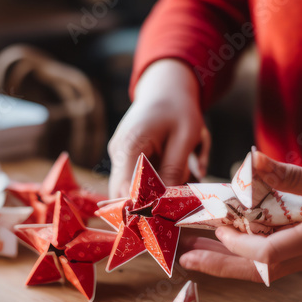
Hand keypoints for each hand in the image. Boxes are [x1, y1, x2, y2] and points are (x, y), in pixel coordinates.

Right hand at [107, 59, 208, 197]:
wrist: (166, 87)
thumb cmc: (178, 109)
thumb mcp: (184, 137)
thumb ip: (174, 170)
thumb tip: (166, 202)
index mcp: (129, 146)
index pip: (127, 190)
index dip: (145, 207)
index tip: (170, 213)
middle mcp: (118, 153)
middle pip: (126, 194)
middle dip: (153, 201)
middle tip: (182, 199)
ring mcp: (119, 156)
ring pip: (135, 188)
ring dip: (158, 190)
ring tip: (184, 172)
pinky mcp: (126, 158)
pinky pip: (140, 178)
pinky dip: (158, 180)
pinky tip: (177, 166)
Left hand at [178, 152, 301, 282]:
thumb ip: (291, 175)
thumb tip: (251, 160)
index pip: (265, 254)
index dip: (237, 243)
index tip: (219, 225)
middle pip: (251, 272)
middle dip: (216, 266)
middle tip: (183, 258)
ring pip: (256, 272)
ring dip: (225, 264)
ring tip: (194, 254)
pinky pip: (266, 265)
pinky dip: (242, 259)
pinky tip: (227, 247)